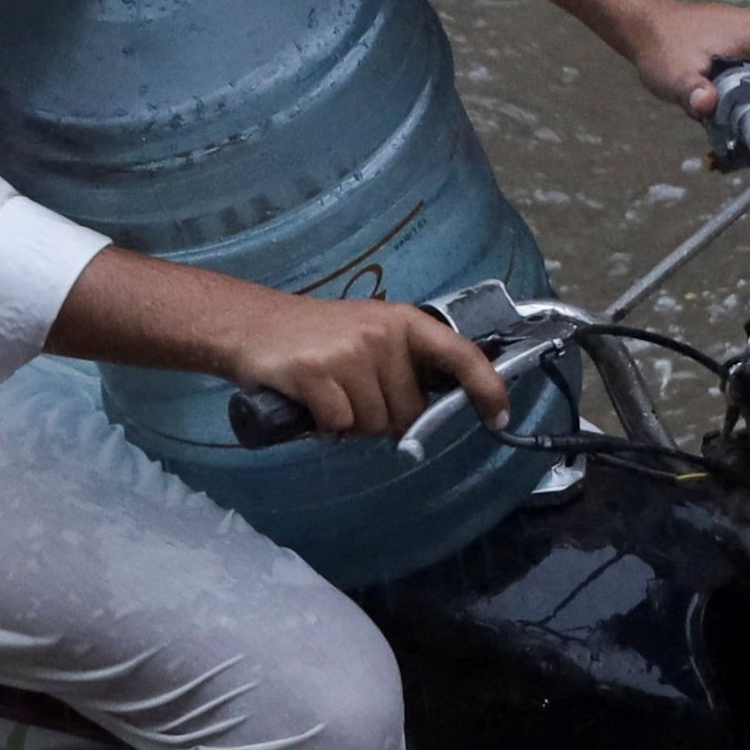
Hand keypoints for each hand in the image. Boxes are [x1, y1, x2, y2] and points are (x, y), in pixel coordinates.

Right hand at [216, 290, 507, 442]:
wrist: (250, 325)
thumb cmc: (314, 336)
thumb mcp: (367, 334)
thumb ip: (401, 368)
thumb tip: (424, 419)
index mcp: (403, 322)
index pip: (460, 355)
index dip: (486, 388)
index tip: (500, 418)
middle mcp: (381, 334)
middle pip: (409, 411)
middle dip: (384, 418)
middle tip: (353, 398)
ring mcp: (347, 352)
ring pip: (374, 423)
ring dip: (352, 424)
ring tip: (329, 397)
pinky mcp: (315, 373)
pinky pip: (340, 425)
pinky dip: (326, 428)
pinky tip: (312, 407)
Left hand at [619, 0, 749, 120]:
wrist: (654, 24)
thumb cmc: (665, 46)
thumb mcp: (675, 77)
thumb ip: (692, 93)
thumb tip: (707, 102)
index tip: (735, 118)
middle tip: (719, 100)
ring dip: (749, 94)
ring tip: (717, 88)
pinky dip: (749, 82)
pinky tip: (721, 80)